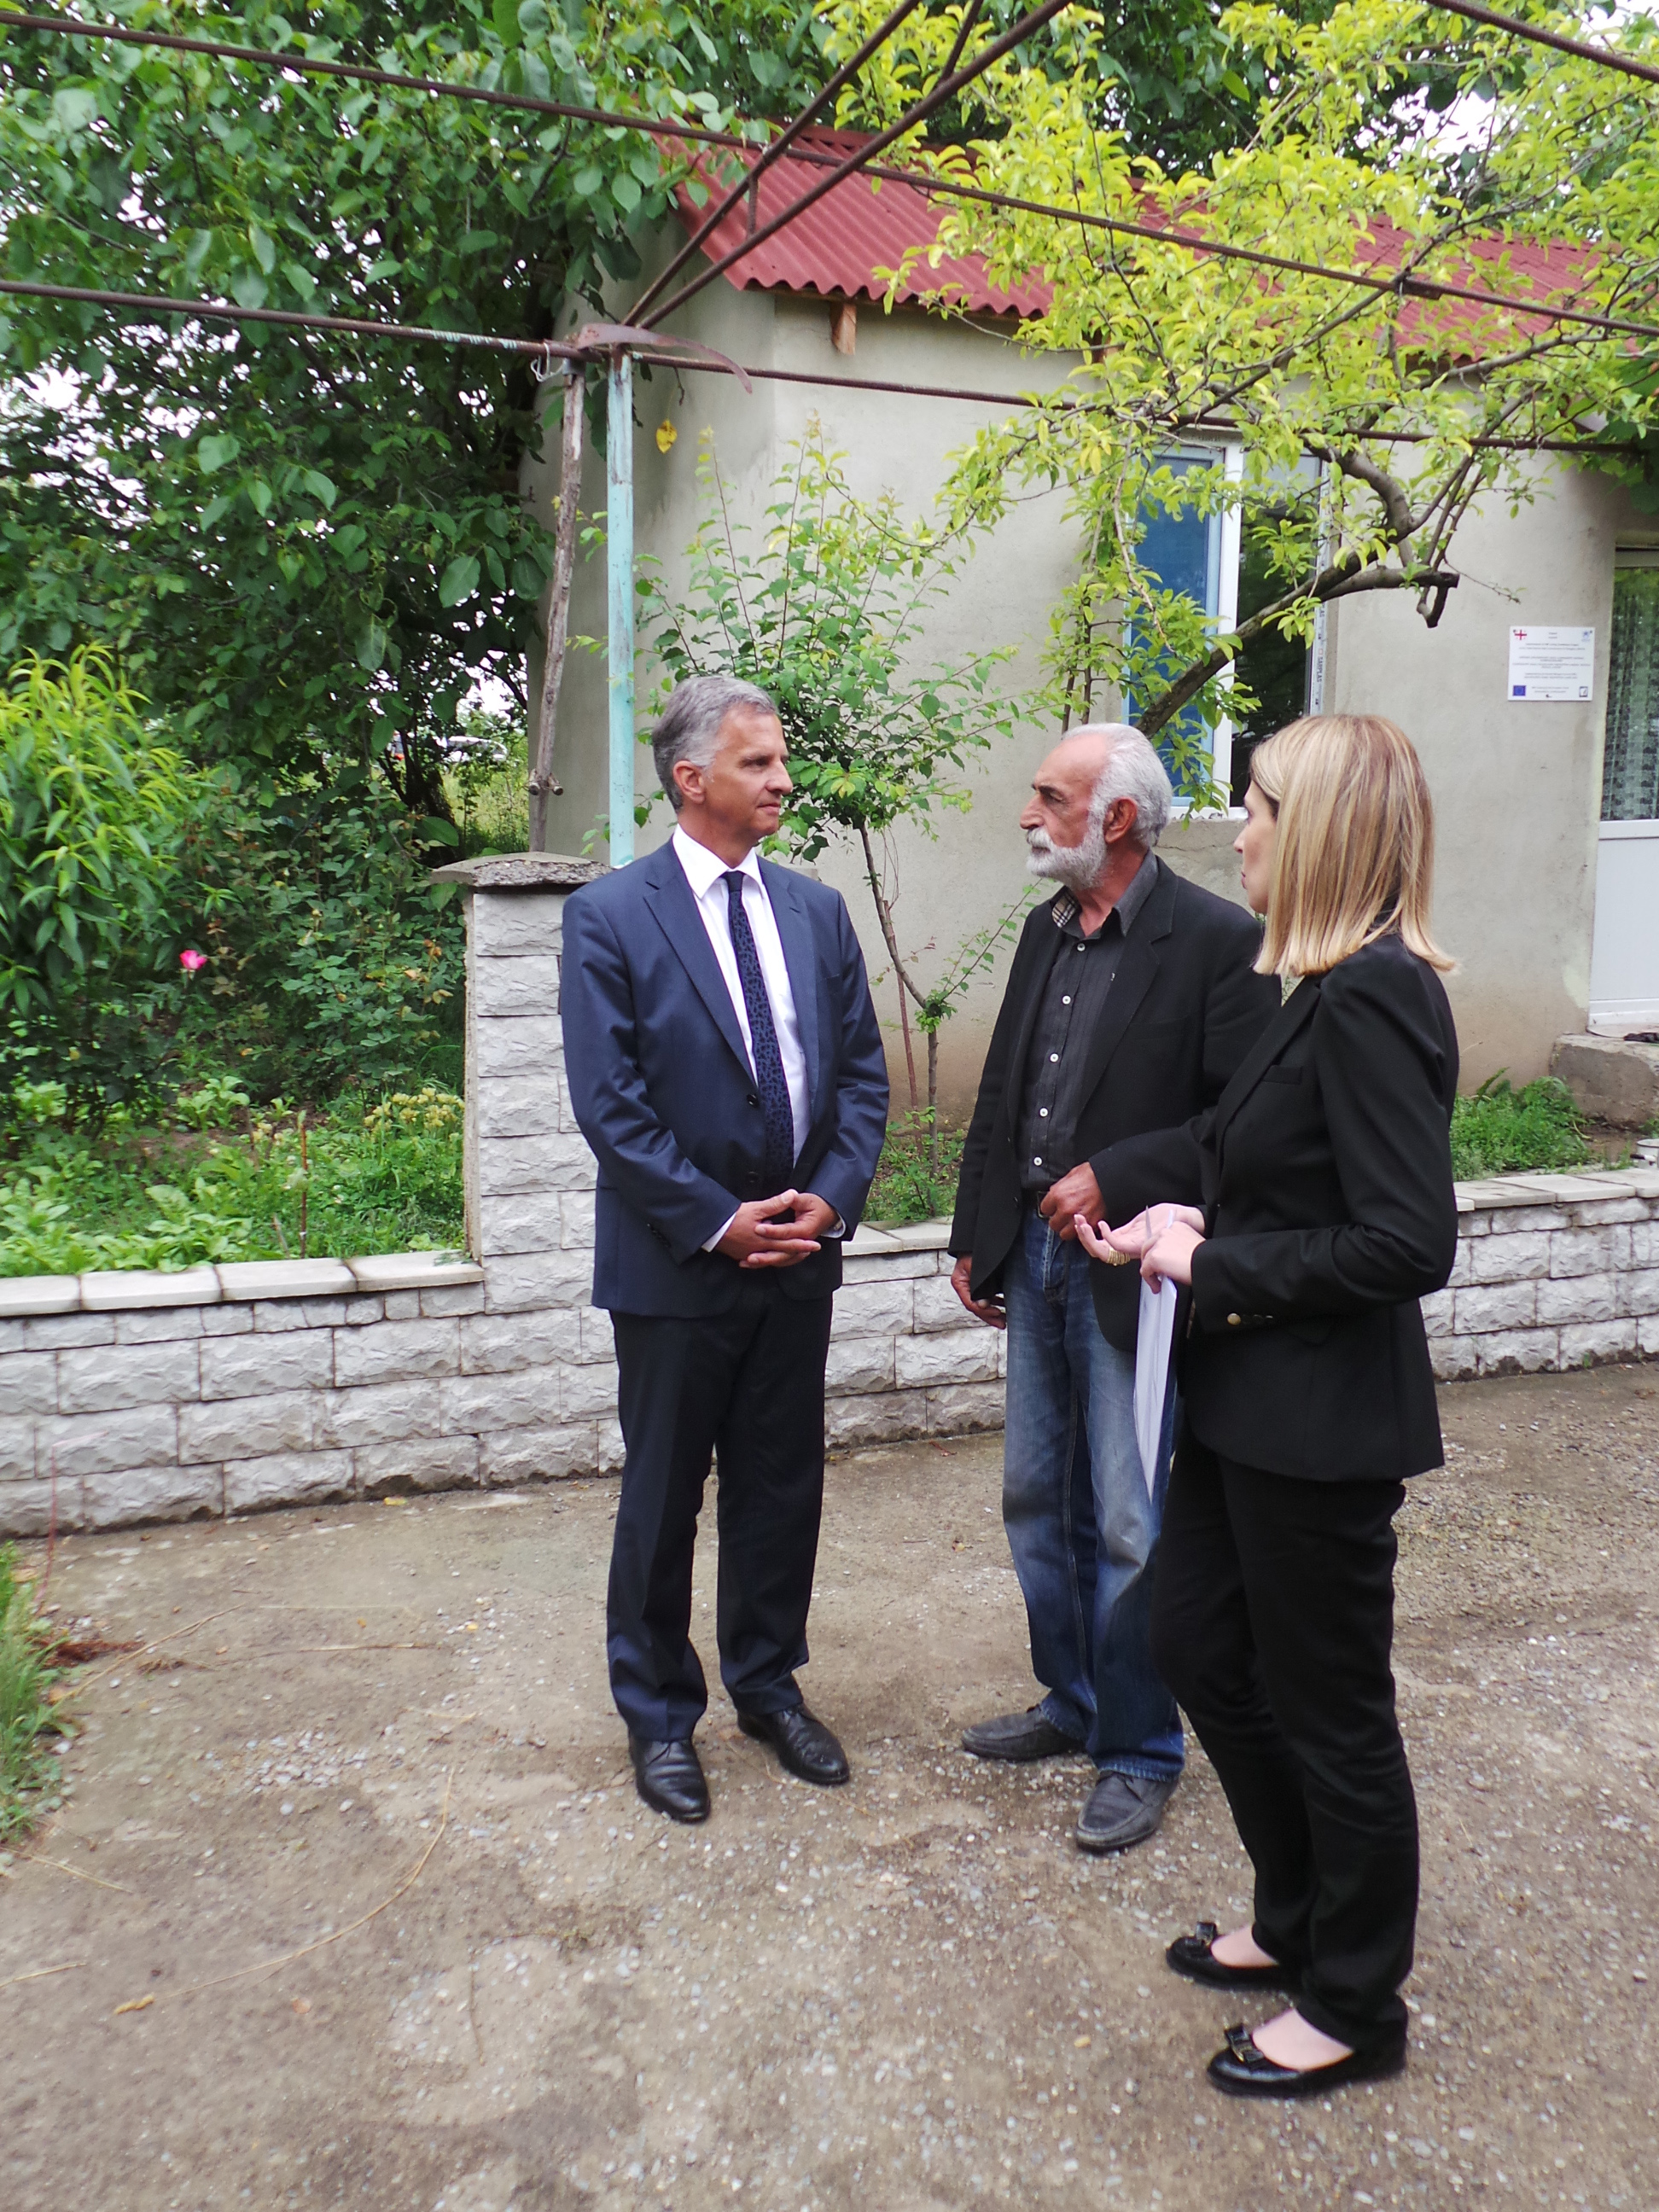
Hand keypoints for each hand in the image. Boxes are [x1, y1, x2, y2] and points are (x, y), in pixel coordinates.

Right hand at [717, 1189, 829, 1269]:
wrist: (712, 1229)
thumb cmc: (733, 1218)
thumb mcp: (756, 1208)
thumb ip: (776, 1204)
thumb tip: (792, 1195)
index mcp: (766, 1239)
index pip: (789, 1243)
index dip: (803, 1244)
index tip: (815, 1245)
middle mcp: (760, 1250)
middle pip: (782, 1253)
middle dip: (797, 1252)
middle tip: (810, 1252)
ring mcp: (750, 1254)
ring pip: (771, 1258)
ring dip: (783, 1256)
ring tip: (793, 1254)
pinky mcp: (741, 1255)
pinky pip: (758, 1260)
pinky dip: (766, 1259)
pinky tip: (768, 1256)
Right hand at [951, 1253, 1005, 1329]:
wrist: (982, 1236)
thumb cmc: (977, 1248)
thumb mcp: (976, 1266)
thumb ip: (980, 1285)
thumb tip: (983, 1303)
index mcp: (960, 1282)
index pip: (970, 1303)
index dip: (984, 1311)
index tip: (997, 1313)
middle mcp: (965, 1286)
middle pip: (977, 1307)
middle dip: (990, 1316)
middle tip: (1002, 1324)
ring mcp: (973, 1285)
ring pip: (983, 1303)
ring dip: (995, 1312)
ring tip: (1006, 1319)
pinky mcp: (983, 1282)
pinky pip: (989, 1296)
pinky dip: (997, 1303)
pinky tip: (1005, 1306)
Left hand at [1037, 1163, 1101, 1243]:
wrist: (1109, 1179)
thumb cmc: (1091, 1174)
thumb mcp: (1069, 1176)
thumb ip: (1059, 1189)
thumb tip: (1054, 1194)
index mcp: (1057, 1195)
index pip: (1044, 1210)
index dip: (1050, 1208)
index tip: (1053, 1208)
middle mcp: (1065, 1209)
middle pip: (1053, 1224)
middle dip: (1057, 1220)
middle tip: (1063, 1216)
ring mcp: (1078, 1218)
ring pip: (1065, 1234)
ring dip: (1067, 1229)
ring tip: (1071, 1222)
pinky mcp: (1091, 1224)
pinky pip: (1080, 1233)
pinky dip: (1081, 1229)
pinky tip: (1083, 1222)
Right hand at [1072, 1203, 1205, 1282]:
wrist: (1186, 1219)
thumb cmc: (1169, 1218)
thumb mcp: (1143, 1220)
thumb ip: (1127, 1228)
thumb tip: (1111, 1231)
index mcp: (1128, 1241)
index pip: (1102, 1245)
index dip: (1088, 1237)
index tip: (1081, 1222)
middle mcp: (1127, 1247)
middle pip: (1099, 1251)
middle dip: (1083, 1237)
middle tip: (1076, 1221)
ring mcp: (1131, 1247)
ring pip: (1102, 1251)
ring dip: (1087, 1238)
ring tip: (1079, 1223)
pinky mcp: (1137, 1245)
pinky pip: (1115, 1246)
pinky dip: (1104, 1236)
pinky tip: (1101, 1225)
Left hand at [1138, 1217, 1204, 1287]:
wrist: (1208, 1265)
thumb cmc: (1205, 1259)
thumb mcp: (1192, 1245)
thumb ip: (1178, 1246)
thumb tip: (1171, 1257)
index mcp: (1176, 1227)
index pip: (1160, 1238)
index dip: (1159, 1252)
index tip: (1163, 1262)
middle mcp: (1166, 1231)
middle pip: (1148, 1246)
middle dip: (1150, 1260)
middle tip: (1156, 1273)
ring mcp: (1158, 1243)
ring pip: (1146, 1258)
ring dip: (1150, 1271)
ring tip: (1157, 1281)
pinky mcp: (1154, 1257)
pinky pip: (1145, 1270)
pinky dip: (1150, 1280)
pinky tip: (1158, 1286)